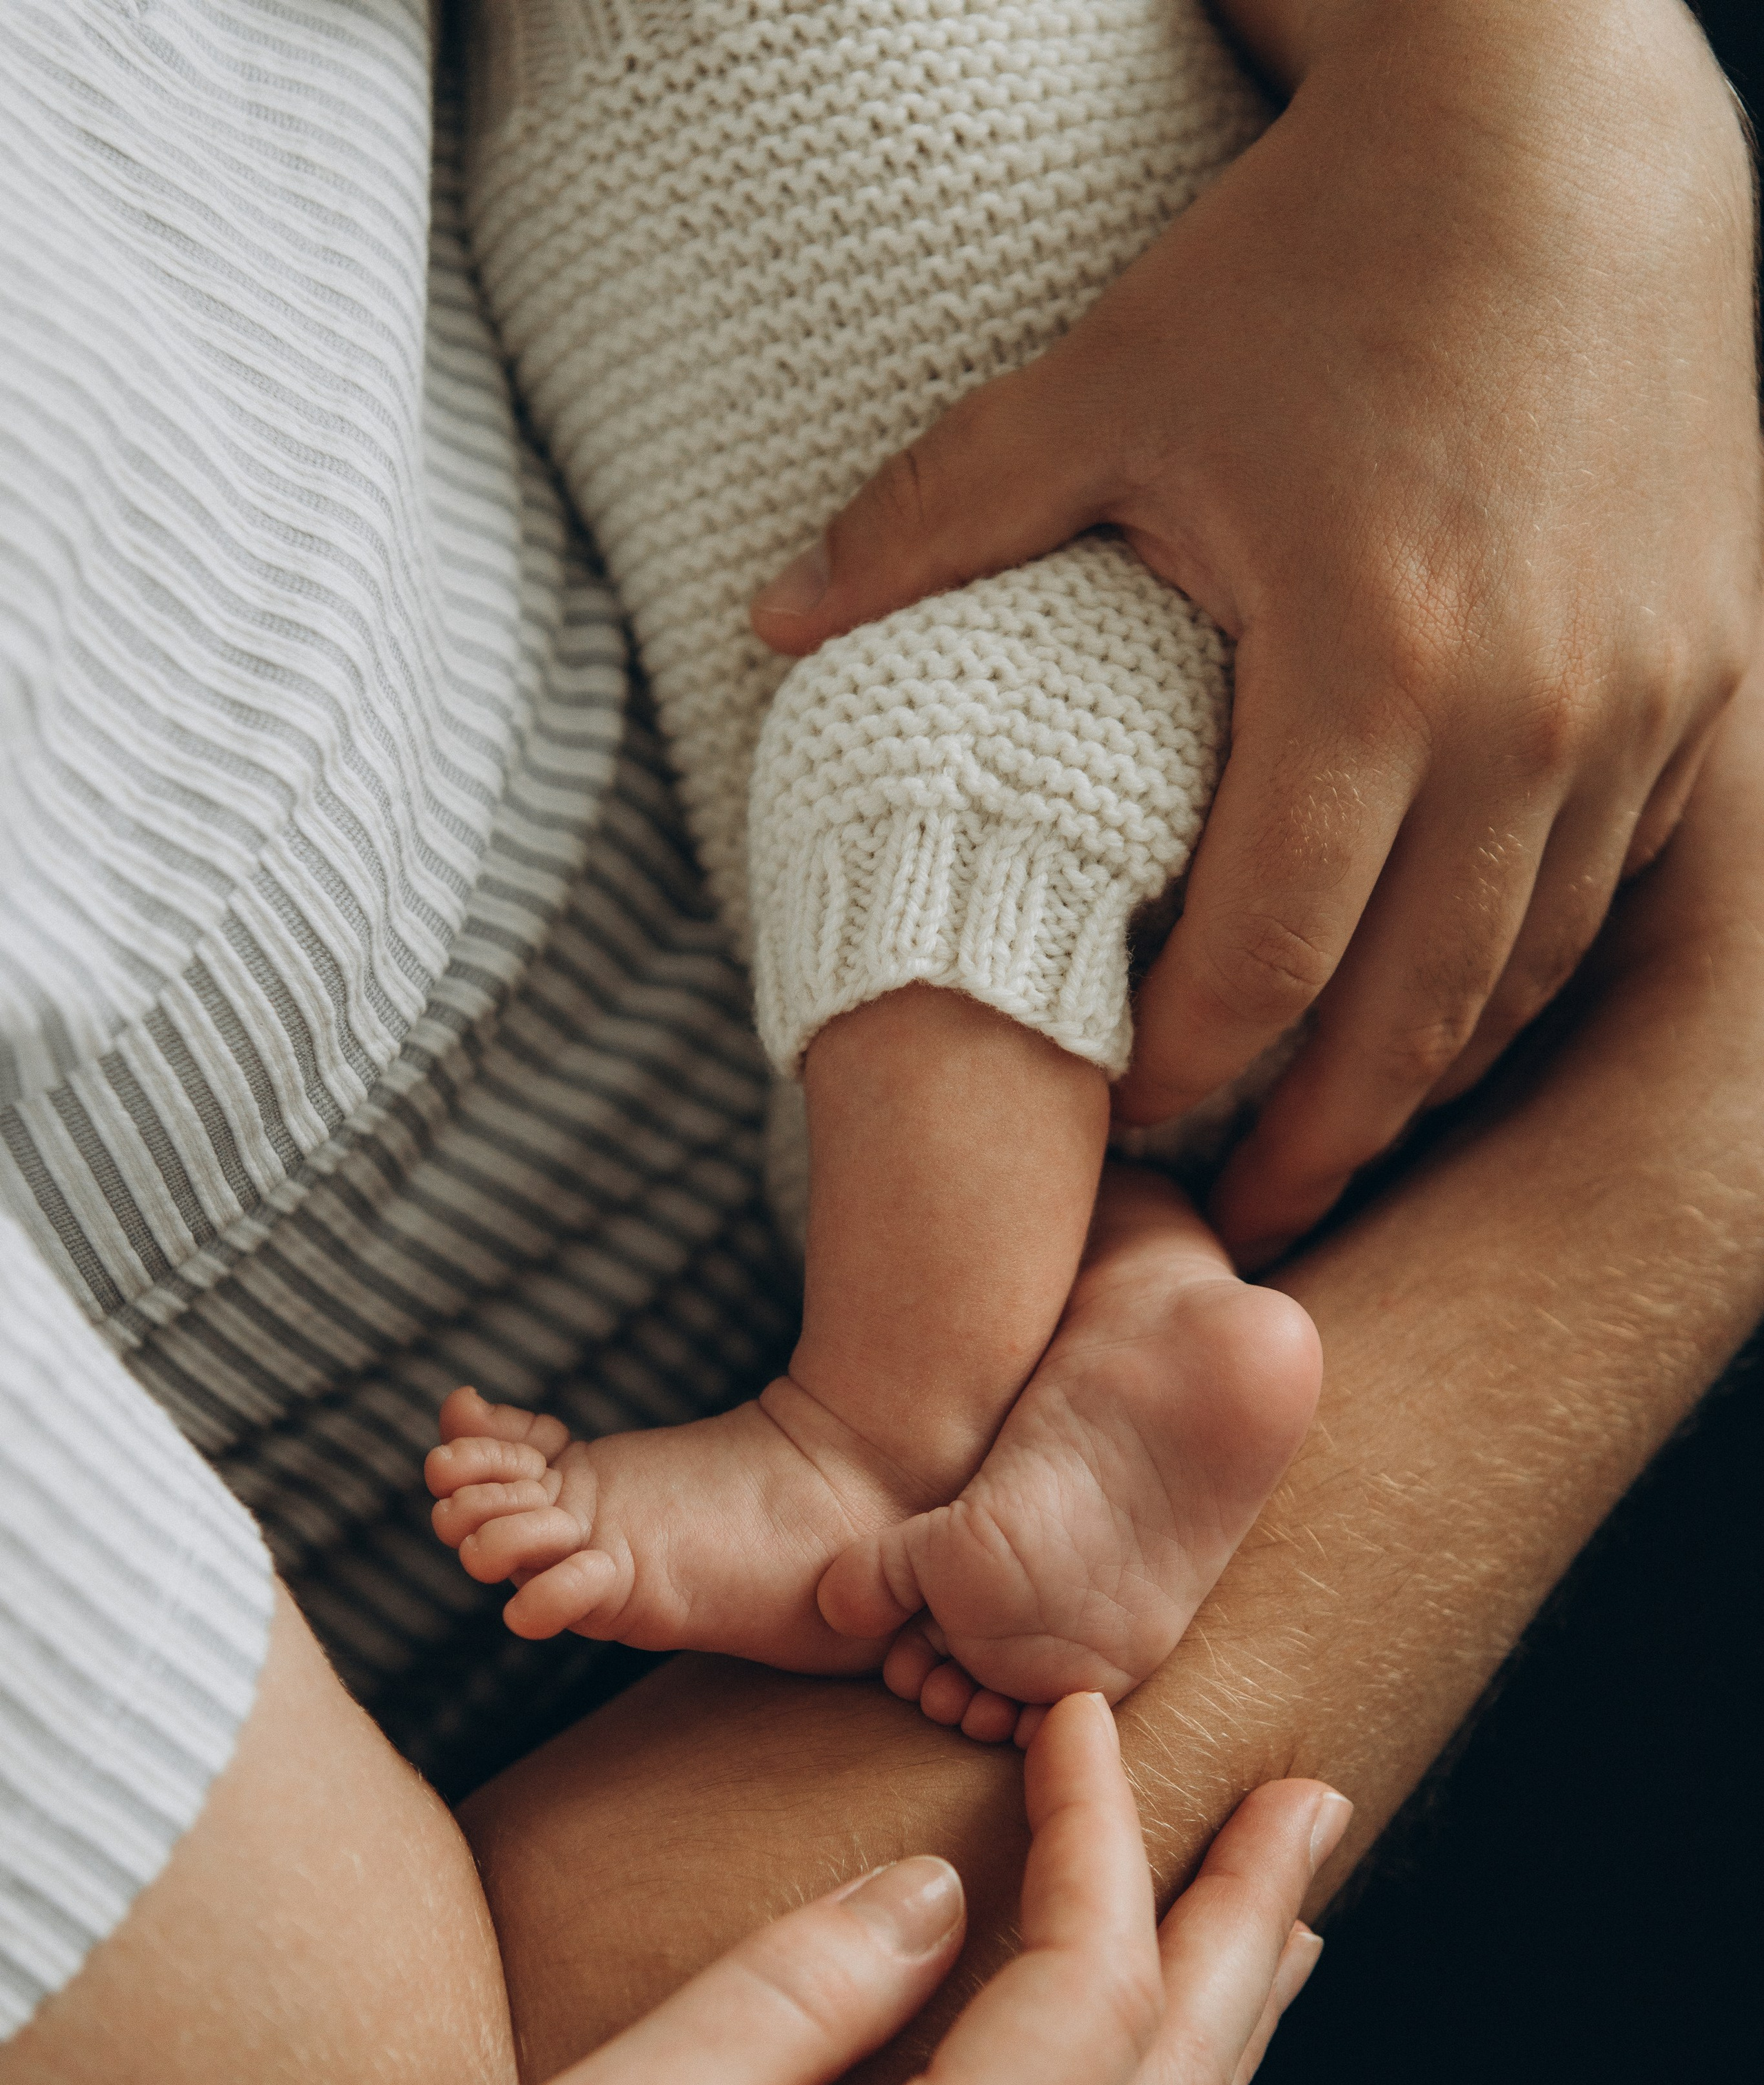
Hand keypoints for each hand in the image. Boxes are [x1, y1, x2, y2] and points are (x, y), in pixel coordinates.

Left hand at [751, 0, 1758, 1263]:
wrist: (1564, 146)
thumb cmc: (1315, 264)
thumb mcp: (1111, 380)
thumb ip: (937, 518)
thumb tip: (773, 624)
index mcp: (1370, 663)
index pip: (1266, 963)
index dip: (1183, 1068)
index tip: (1121, 1119)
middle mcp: (1529, 715)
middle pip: (1411, 1020)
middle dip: (1314, 1144)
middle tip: (1238, 1222)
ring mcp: (1639, 709)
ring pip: (1521, 976)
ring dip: (1421, 1078)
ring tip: (1329, 1142)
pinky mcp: (1708, 684)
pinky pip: (1606, 892)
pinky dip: (1519, 975)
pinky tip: (1441, 1014)